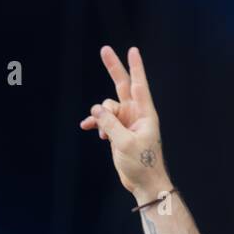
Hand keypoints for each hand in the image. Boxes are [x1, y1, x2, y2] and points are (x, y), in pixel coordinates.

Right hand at [79, 45, 169, 198]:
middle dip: (113, 69)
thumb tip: (96, 109)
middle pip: (123, 86)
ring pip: (108, 107)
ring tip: (103, 133)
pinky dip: (96, 123)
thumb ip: (110, 123)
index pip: (139, 85)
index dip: (135, 67)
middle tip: (104, 50)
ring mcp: (126, 122)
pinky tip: (88, 128)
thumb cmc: (142, 164)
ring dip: (101, 115)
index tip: (133, 50)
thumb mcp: (124, 143)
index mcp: (145, 114)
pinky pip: (104, 120)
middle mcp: (136, 114)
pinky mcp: (119, 132)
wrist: (144, 183)